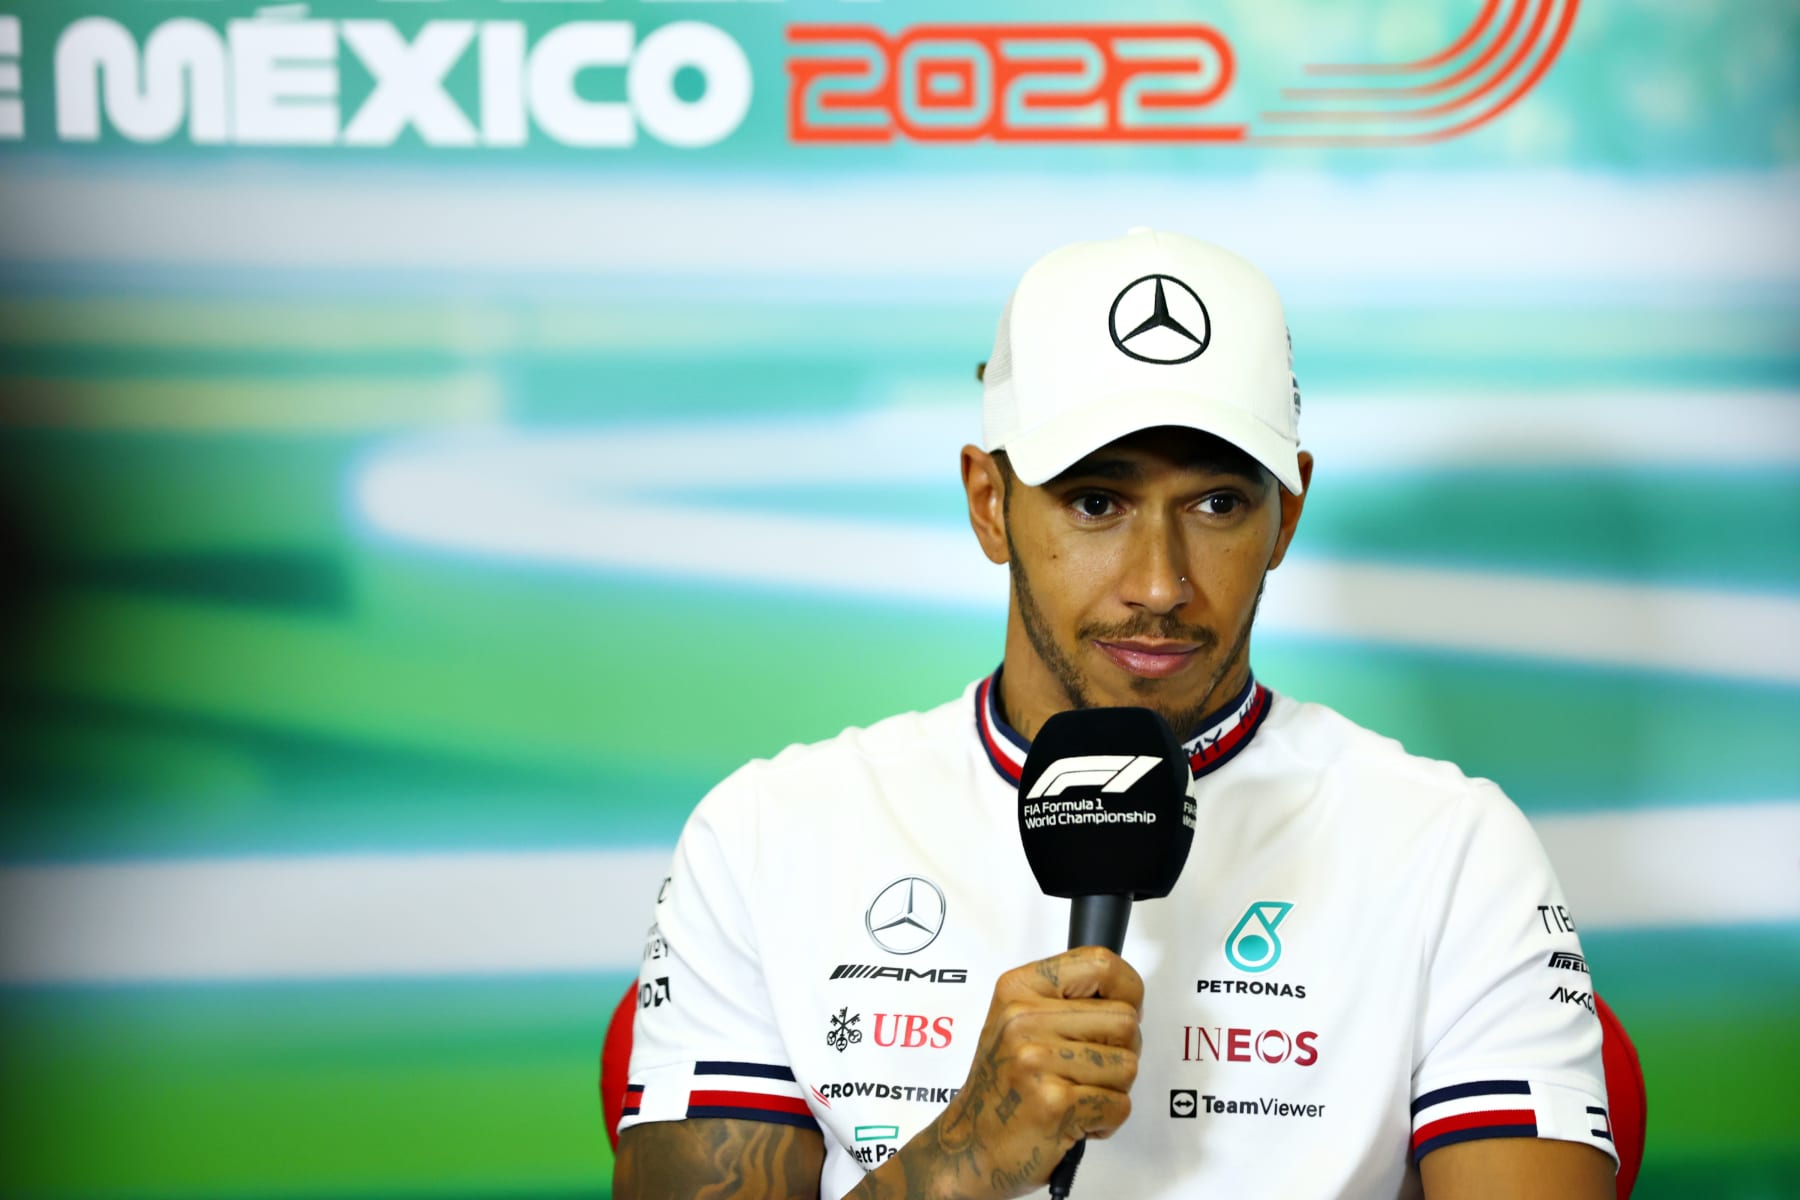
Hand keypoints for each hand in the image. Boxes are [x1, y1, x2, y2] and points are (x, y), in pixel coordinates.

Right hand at [868, 946, 1142, 1199]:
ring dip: (1112, 1090)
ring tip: (1076, 1096)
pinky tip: (1073, 1120)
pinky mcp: (1054, 1104)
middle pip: (1125, 1020)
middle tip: (1089, 1071)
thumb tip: (1129, 996)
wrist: (968, 1148)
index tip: (1121, 1012)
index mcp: (1018, 989)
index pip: (1100, 964)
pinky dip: (1105, 1121)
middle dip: (1121, 1051)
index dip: (1128, 990)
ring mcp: (1037, 1061)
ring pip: (1127, 1066)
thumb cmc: (1002, 1087)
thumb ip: (1066, 1000)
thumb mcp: (1018, 1022)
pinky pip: (1119, 1105)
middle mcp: (1024, 1019)